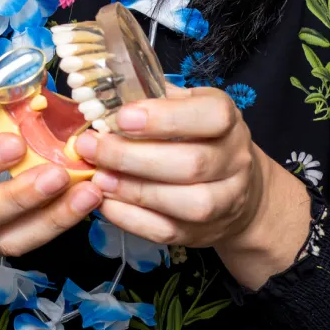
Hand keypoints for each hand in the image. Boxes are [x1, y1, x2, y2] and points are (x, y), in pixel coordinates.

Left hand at [75, 87, 308, 287]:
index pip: (211, 116)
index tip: (122, 117)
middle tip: (92, 147)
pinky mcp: (203, 232)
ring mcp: (224, 201)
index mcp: (228, 121)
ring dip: (134, 190)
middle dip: (133, 157)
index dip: (166, 117)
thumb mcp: (185, 106)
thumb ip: (152, 99)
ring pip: (186, 203)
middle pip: (192, 164)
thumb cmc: (197, 137)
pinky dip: (131, 218)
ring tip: (98, 176)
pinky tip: (106, 201)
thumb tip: (102, 98)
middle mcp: (234, 161)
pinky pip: (167, 231)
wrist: (237, 189)